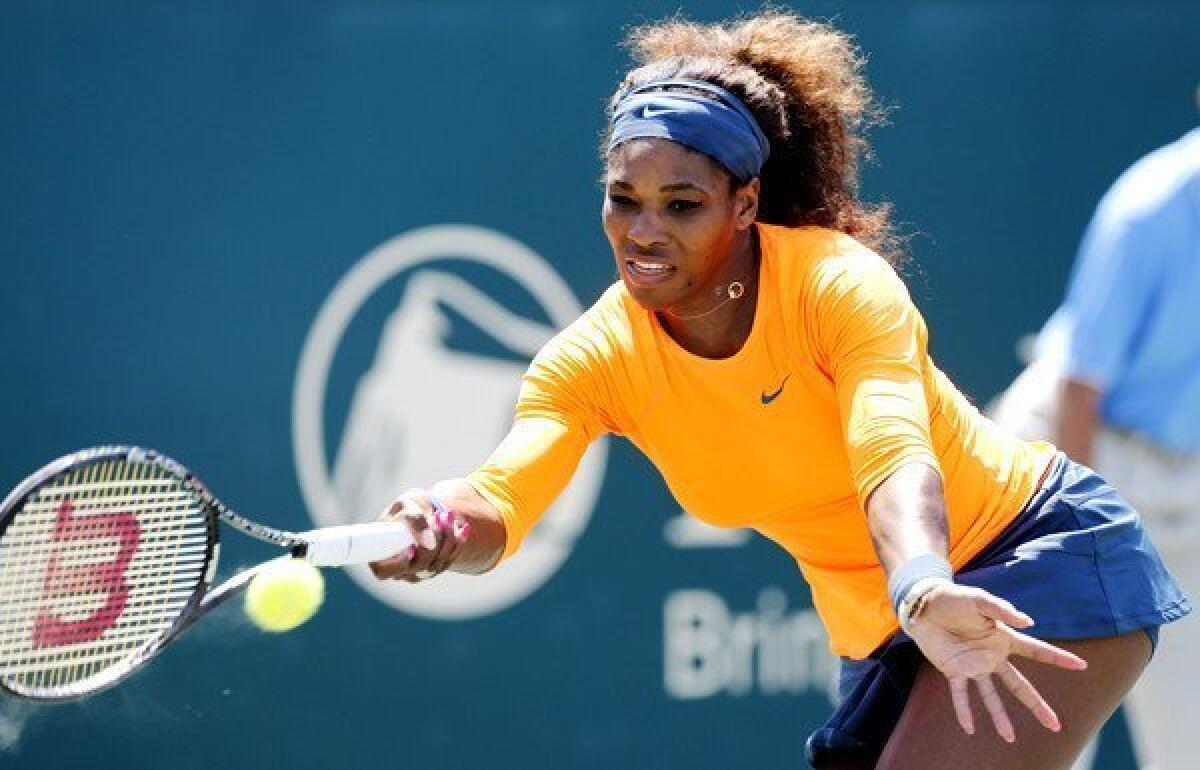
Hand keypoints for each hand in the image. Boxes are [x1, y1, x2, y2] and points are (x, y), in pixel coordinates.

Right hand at [367, 488, 469, 581]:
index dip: (397, 563)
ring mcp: (418, 571)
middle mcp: (399, 569)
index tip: (410, 547)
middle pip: (418, 567)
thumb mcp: (406, 506)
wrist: (419, 510)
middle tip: (439, 517)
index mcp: (380, 555)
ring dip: (448, 538)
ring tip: (449, 515)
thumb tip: (430, 542)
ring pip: (437, 564)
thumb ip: (413, 520)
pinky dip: (458, 542)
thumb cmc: (406, 508)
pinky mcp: (436, 566)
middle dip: (433, 541)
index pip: (383, 571)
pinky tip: (464, 528)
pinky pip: (450, 560)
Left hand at [906, 583, 1087, 741]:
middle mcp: (992, 657)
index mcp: (1003, 638)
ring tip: (1010, 737)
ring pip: (992, 696)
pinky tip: (969, 728)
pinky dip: (964, 710)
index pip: (1036, 651)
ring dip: (1000, 716)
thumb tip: (1029, 623)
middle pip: (1019, 685)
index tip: (1081, 666)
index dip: (1058, 658)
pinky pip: (961, 694)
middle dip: (1037, 705)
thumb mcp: (980, 600)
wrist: (924, 604)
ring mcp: (974, 665)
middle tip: (1055, 725)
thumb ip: (1003, 610)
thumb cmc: (955, 599)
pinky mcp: (953, 670)